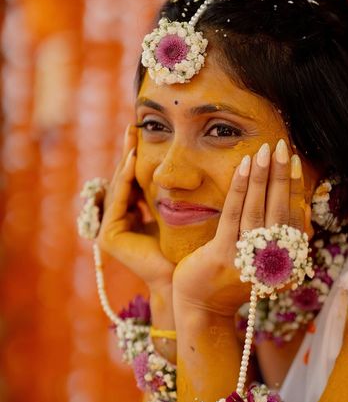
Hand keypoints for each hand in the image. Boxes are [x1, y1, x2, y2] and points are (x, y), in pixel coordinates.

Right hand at [98, 124, 174, 293]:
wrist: (179, 276)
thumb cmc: (183, 247)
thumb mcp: (172, 211)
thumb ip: (165, 192)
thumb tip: (176, 164)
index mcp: (132, 217)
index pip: (133, 182)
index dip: (136, 158)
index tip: (143, 133)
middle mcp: (118, 222)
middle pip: (123, 181)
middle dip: (128, 153)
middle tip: (133, 126)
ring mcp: (110, 230)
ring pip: (119, 187)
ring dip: (125, 161)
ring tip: (132, 136)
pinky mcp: (109, 236)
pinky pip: (118, 201)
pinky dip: (125, 180)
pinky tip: (132, 160)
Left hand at [173, 139, 312, 316]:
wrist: (202, 308)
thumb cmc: (231, 280)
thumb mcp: (263, 263)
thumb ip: (280, 240)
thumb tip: (298, 206)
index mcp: (286, 264)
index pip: (294, 219)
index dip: (296, 189)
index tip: (295, 162)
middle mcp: (272, 263)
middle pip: (281, 212)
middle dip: (283, 177)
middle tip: (283, 148)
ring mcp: (249, 260)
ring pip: (259, 211)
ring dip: (263, 178)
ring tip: (265, 152)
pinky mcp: (225, 256)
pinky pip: (234, 216)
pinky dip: (241, 189)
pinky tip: (244, 167)